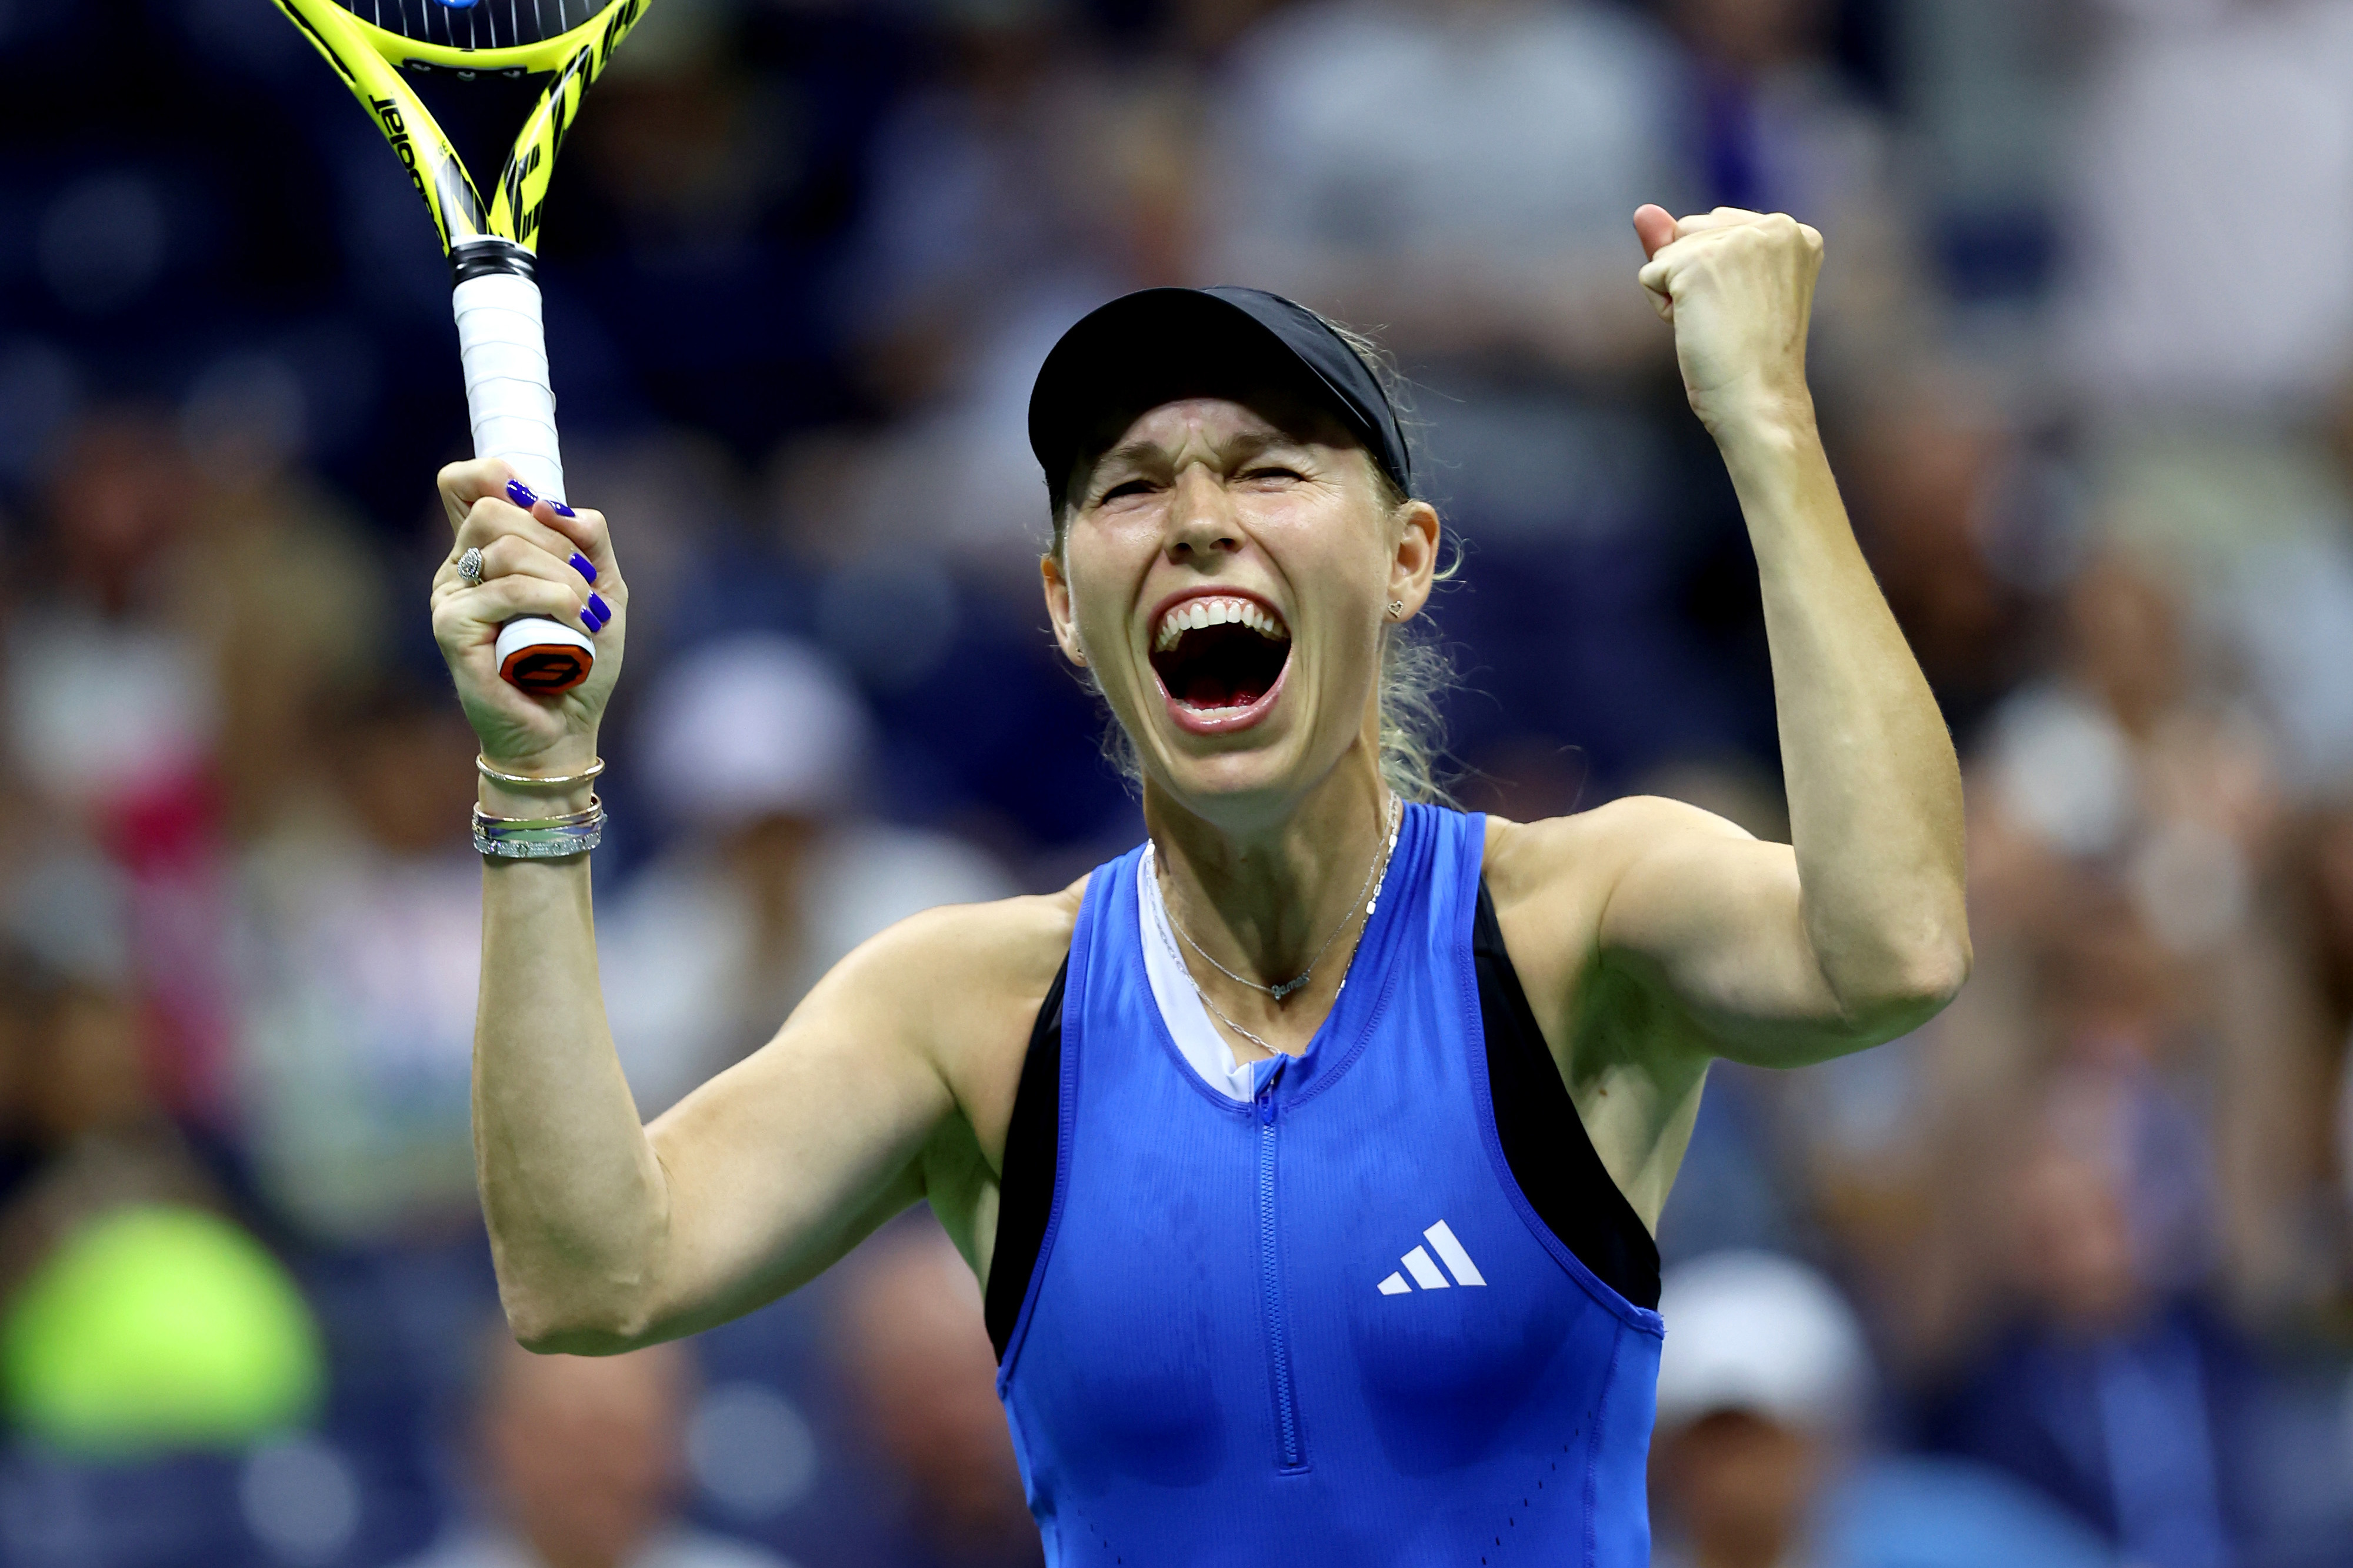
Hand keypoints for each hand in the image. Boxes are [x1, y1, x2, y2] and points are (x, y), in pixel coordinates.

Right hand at [430, 458, 624, 772]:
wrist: (565, 728)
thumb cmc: (578, 661)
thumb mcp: (601, 589)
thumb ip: (589, 538)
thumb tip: (553, 504)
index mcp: (486, 550)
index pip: (464, 482)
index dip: (498, 476)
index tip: (543, 509)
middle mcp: (459, 567)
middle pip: (494, 508)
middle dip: (555, 540)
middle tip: (587, 584)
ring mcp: (449, 596)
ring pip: (506, 547)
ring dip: (563, 576)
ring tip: (586, 614)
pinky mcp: (450, 628)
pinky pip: (504, 590)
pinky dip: (551, 600)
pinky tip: (574, 624)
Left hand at [1634, 204, 1821, 431]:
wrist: (1759, 401)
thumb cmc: (1749, 358)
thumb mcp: (1726, 290)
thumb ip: (1687, 242)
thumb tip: (1641, 211)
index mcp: (1795, 232)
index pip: (1720, 229)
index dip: (1719, 278)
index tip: (1751, 312)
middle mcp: (1774, 225)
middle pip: (1692, 232)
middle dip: (1696, 278)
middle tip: (1733, 321)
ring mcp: (1736, 240)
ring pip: (1669, 251)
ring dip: (1679, 293)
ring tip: (1718, 325)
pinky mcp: (1698, 261)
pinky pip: (1650, 274)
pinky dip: (1662, 308)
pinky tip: (1697, 329)